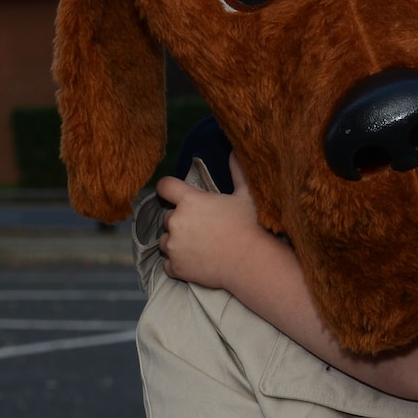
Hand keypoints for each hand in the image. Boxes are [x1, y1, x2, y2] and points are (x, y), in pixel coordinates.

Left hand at [155, 156, 269, 289]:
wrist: (253, 263)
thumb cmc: (251, 227)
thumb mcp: (246, 196)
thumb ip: (237, 172)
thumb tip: (235, 151)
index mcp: (190, 201)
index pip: (164, 186)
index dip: (169, 189)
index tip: (175, 195)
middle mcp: (176, 221)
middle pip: (167, 217)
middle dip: (180, 222)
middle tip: (203, 229)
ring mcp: (174, 246)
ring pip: (165, 241)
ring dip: (177, 243)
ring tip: (200, 247)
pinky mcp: (176, 267)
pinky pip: (169, 264)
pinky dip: (179, 264)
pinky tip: (198, 262)